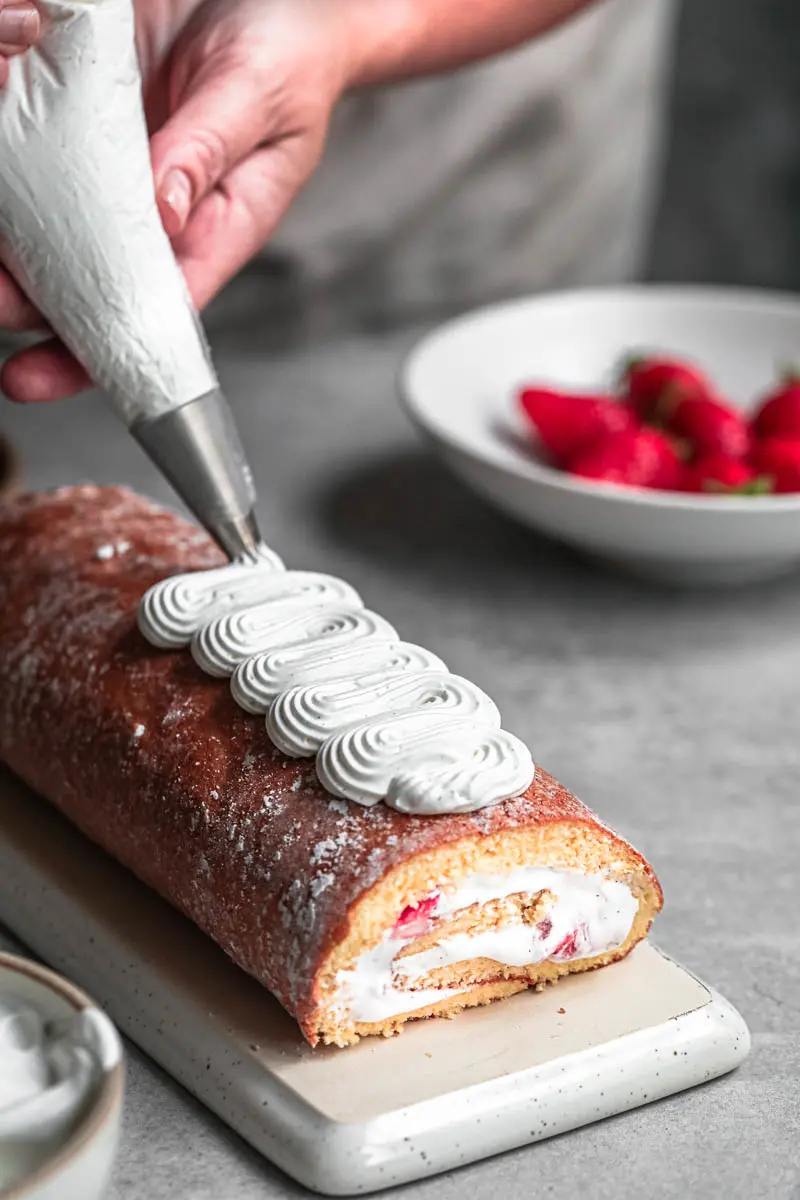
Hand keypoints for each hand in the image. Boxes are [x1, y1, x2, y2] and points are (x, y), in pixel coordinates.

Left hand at [1, 0, 350, 402]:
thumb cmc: (291, 56)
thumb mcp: (260, 98)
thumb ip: (208, 151)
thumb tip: (162, 214)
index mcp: (212, 228)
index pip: (148, 313)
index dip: (89, 355)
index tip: (28, 380)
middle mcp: (156, 210)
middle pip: (81, 275)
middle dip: (22, 299)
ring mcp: (115, 162)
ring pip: (49, 216)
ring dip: (2, 234)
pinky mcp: (85, 109)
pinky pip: (37, 137)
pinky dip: (6, 146)